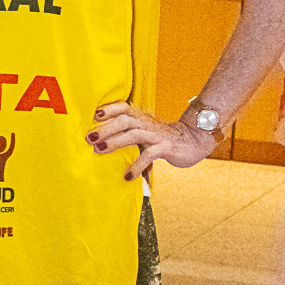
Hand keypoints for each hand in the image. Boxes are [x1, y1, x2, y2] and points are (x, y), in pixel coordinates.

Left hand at [88, 100, 216, 179]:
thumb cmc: (162, 136)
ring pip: (134, 134)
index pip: (123, 108)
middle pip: (124, 120)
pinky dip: (137, 165)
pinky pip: (149, 155)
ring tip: (100, 150)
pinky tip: (127, 176)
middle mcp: (147, 123)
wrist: (195, 140)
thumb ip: (126, 131)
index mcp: (141, 117)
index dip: (108, 110)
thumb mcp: (144, 130)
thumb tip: (97, 141)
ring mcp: (156, 135)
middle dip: (105, 128)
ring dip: (115, 141)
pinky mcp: (166, 148)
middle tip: (88, 138)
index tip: (92, 115)